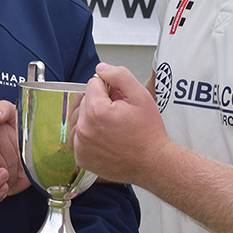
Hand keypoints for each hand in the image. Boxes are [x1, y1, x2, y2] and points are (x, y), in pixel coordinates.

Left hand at [73, 63, 168, 184]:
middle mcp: (84, 129)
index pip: (92, 84)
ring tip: (111, 126)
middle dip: (100, 103)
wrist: (153, 163)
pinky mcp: (81, 157)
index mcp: (96, 111)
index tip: (120, 101)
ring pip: (80, 118)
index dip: (109, 89)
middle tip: (118, 114)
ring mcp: (81, 145)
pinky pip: (78, 137)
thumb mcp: (141, 96)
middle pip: (85, 100)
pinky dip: (89, 135)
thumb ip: (119, 75)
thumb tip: (101, 68)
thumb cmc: (149, 133)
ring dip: (92, 118)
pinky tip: (105, 138)